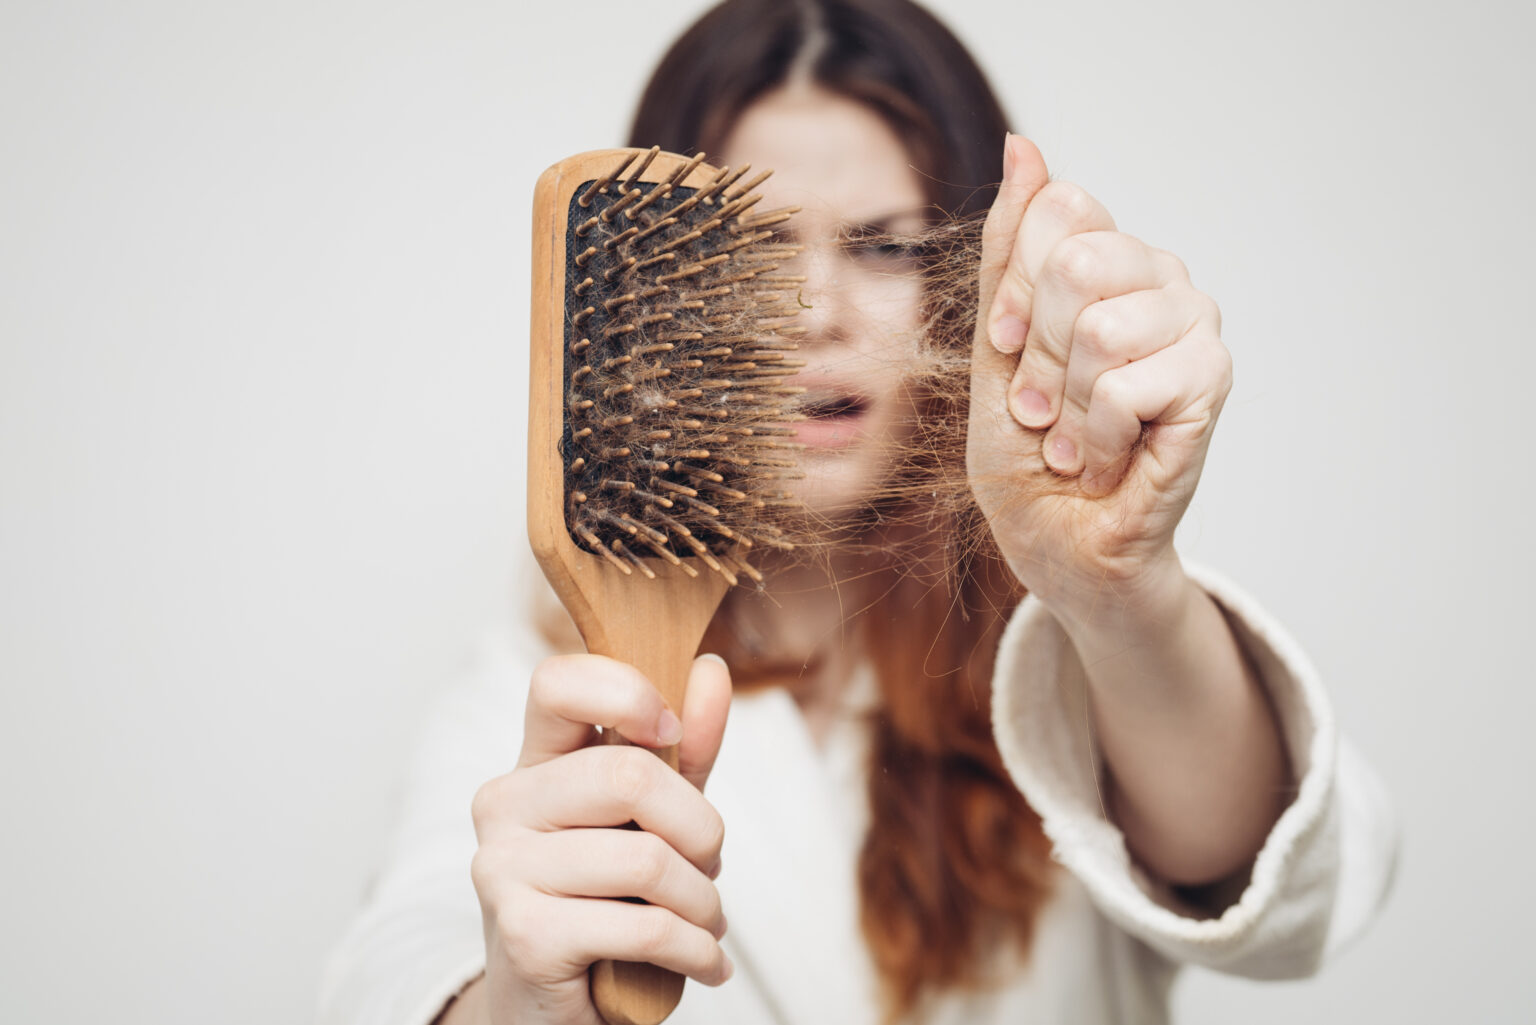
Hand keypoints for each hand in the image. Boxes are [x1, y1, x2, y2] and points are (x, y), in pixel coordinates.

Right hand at [465, 654, 733, 1024]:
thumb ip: (683, 749)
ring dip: (703, 902)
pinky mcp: (524, 935)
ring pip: (646, 860)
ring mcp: (503, 870)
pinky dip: (695, 950)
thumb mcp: (654, 818)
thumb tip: (711, 670)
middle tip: (707, 865)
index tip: (669, 730)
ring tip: (705, 922)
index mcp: (534, 763)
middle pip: (627, 775)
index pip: (557, 683)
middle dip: (700, 829)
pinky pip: (643, 928)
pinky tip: (703, 962)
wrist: (556, 1010)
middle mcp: (504, 806)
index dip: (626, 693)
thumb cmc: (608, 900)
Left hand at [967, 135, 1231, 627]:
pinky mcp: (1212, 381)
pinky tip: (1109, 460)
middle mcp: (1161, 277)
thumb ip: (1011, 256)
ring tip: (1077, 440)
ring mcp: (1194, 325)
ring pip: (1101, 328)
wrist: (1060, 544)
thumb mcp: (995, 349)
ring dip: (1067, 408)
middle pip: (1077, 262)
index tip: (1010, 354)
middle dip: (1038, 357)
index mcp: (1109, 259)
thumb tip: (1024, 148)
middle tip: (1046, 410)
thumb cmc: (1027, 455)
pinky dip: (1096, 439)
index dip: (1015, 295)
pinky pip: (1126, 386)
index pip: (1058, 211)